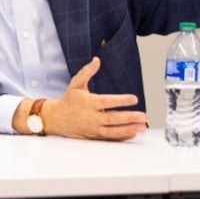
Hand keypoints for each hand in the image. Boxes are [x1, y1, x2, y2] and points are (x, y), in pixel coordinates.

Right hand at [16, 57, 147, 140]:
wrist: (56, 118)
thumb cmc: (68, 100)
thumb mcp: (75, 84)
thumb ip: (87, 72)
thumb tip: (96, 60)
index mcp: (88, 102)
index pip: (107, 102)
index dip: (121, 100)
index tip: (134, 99)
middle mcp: (91, 117)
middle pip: (113, 118)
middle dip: (129, 118)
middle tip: (143, 116)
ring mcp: (93, 128)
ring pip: (113, 131)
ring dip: (129, 129)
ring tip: (142, 126)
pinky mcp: (94, 136)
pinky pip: (110, 138)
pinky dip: (122, 137)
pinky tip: (132, 133)